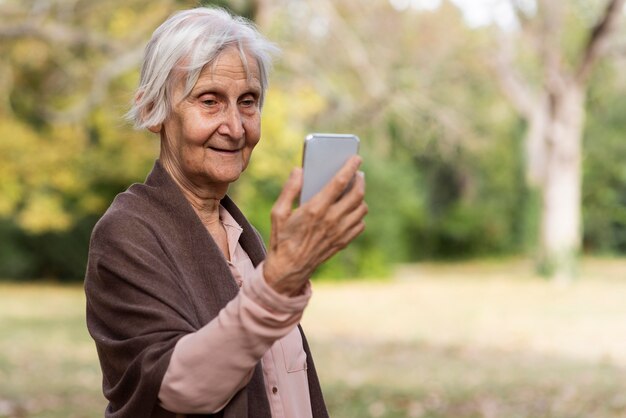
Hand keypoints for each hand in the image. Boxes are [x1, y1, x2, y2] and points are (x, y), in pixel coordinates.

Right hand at [264, 156, 367, 295]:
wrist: (289, 268)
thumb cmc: (282, 237)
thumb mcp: (278, 212)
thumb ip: (289, 189)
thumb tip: (300, 170)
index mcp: (315, 209)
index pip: (339, 182)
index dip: (350, 167)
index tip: (356, 158)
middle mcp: (331, 220)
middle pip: (356, 194)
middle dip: (360, 180)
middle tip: (358, 174)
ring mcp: (340, 232)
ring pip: (361, 209)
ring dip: (361, 197)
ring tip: (355, 190)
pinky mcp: (343, 242)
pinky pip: (360, 224)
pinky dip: (359, 214)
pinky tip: (351, 210)